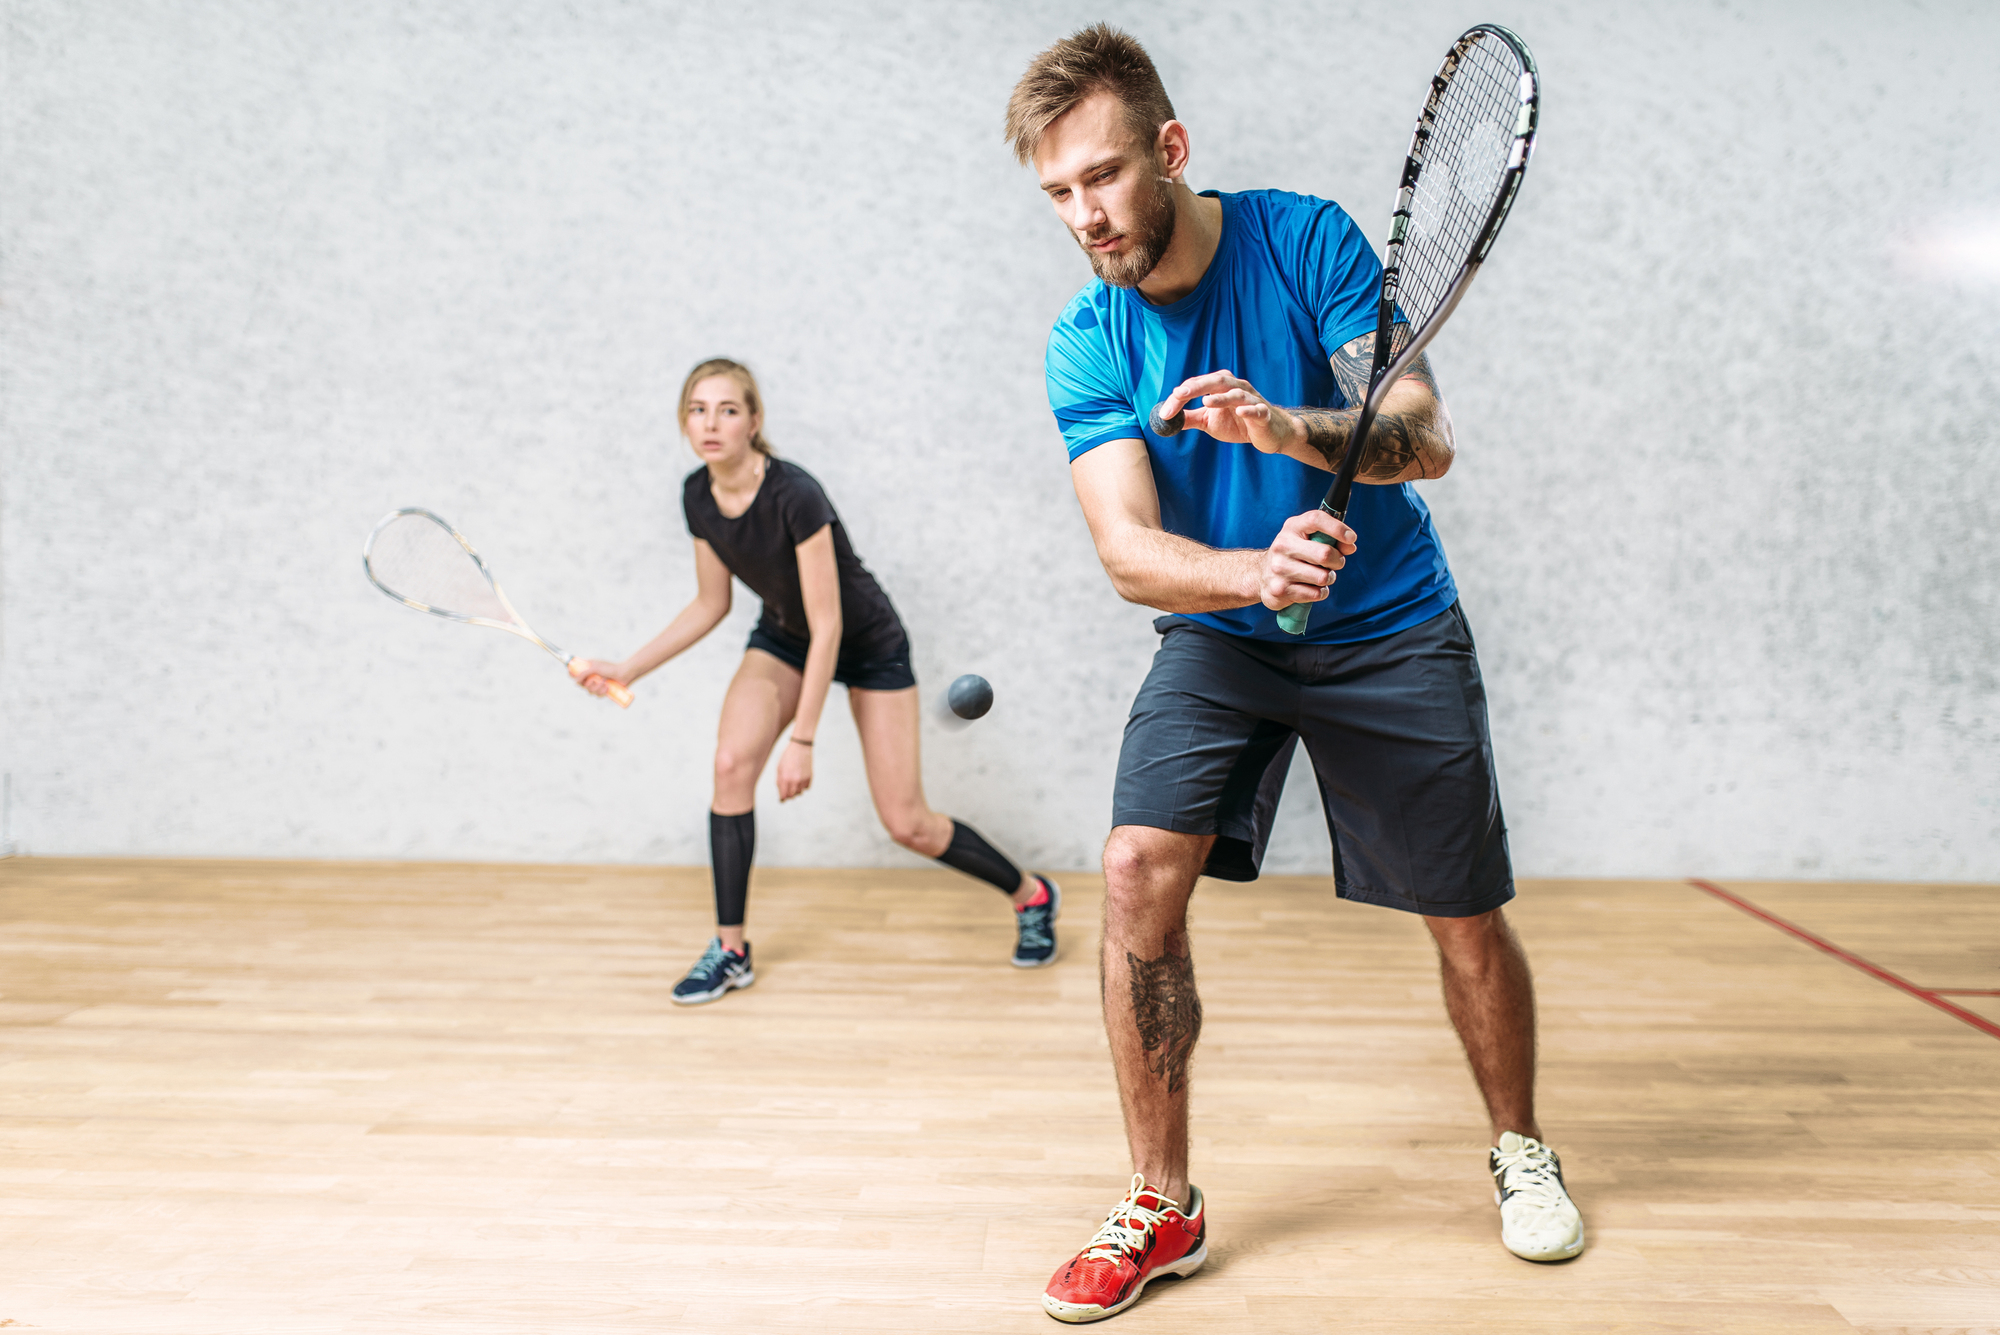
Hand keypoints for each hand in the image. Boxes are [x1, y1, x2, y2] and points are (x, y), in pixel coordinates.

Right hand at [568, 658, 626, 697]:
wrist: (625, 673)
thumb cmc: (610, 668)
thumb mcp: (595, 668)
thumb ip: (584, 673)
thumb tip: (575, 681)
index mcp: (588, 668)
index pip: (575, 672)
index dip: (571, 674)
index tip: (571, 675)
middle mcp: (591, 676)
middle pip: (581, 685)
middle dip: (588, 685)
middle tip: (595, 680)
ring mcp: (597, 683)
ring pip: (589, 691)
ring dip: (596, 688)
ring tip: (604, 683)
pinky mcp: (603, 690)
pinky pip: (597, 695)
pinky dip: (601, 692)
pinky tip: (607, 688)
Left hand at [776, 737, 813, 800]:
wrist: (800, 747)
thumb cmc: (787, 757)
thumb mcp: (779, 768)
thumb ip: (779, 781)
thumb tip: (781, 793)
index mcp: (785, 779)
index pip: (784, 796)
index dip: (782, 799)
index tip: (782, 799)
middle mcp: (794, 781)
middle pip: (792, 796)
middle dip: (789, 796)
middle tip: (787, 791)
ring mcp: (803, 780)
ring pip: (800, 793)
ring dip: (796, 790)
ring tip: (794, 782)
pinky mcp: (810, 777)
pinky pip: (806, 788)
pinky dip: (803, 786)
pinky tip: (800, 779)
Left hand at [1158, 370, 1302, 454]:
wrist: (1270, 433)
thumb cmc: (1239, 423)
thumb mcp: (1209, 421)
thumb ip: (1190, 418)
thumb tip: (1166, 419)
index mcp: (1221, 387)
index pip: (1197, 385)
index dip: (1180, 397)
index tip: (1165, 412)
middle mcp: (1236, 388)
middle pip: (1216, 381)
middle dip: (1196, 386)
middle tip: (1179, 394)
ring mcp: (1251, 400)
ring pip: (1236, 394)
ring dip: (1221, 397)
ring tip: (1206, 402)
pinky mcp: (1264, 414)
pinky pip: (1257, 410)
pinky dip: (1249, 409)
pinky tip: (1241, 411)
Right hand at [1260, 509, 1356, 610]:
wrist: (1260, 574)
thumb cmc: (1293, 554)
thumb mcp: (1307, 538)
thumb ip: (1330, 538)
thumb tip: (1350, 546)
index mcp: (1292, 528)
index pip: (1315, 519)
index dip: (1337, 528)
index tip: (1351, 538)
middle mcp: (1283, 546)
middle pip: (1325, 554)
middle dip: (1338, 561)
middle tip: (1335, 563)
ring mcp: (1279, 569)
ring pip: (1322, 577)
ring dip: (1328, 578)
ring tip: (1319, 576)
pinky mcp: (1280, 590)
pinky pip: (1315, 594)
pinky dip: (1320, 592)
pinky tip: (1310, 588)